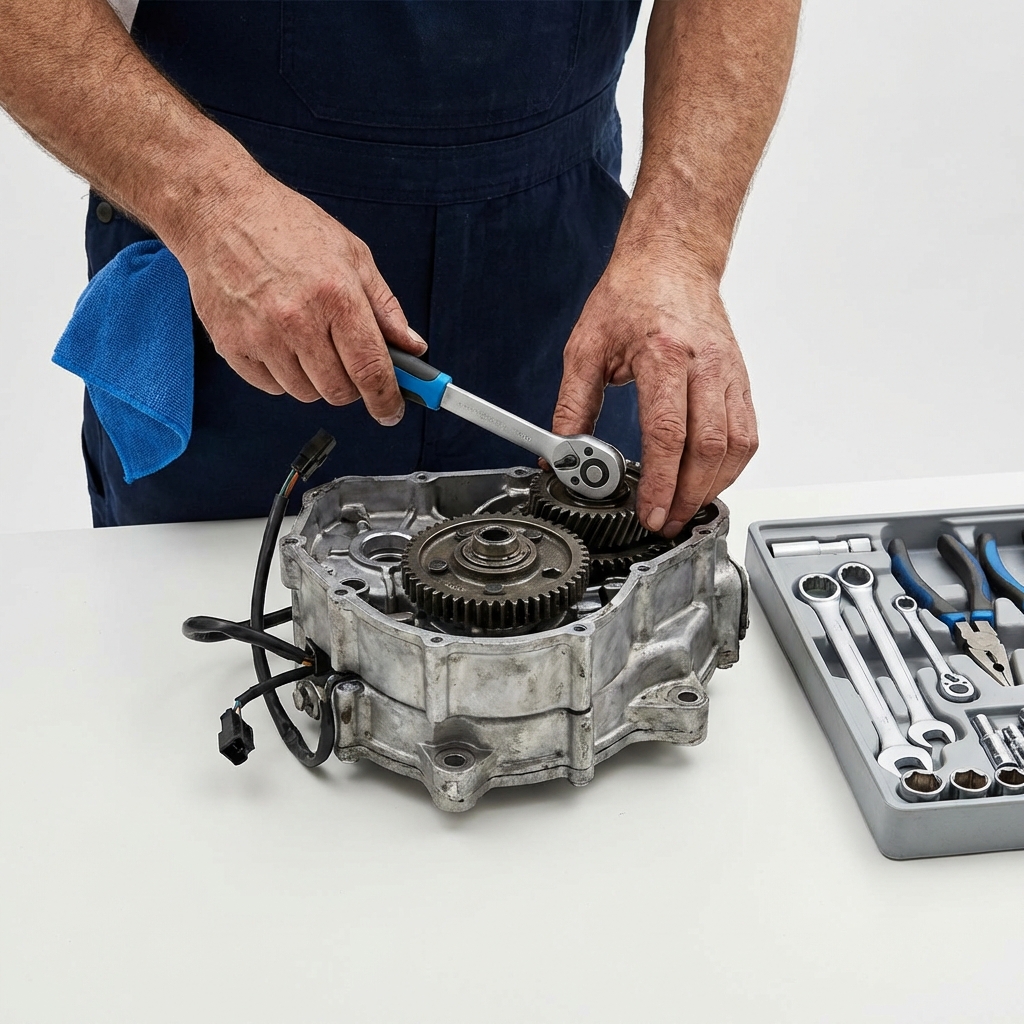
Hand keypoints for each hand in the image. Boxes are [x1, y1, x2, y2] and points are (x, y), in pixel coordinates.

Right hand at [174, 170, 423, 423]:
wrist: (219, 210)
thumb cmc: (287, 226)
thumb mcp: (352, 255)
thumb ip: (385, 307)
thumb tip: (412, 347)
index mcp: (336, 295)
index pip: (370, 369)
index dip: (386, 400)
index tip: (391, 412)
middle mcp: (298, 320)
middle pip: (338, 390)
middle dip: (351, 386)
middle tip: (347, 363)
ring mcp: (261, 335)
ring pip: (304, 393)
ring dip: (314, 380)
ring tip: (308, 340)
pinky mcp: (231, 345)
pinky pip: (271, 387)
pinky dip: (282, 376)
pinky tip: (280, 342)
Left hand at [552, 242, 757, 537]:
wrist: (671, 259)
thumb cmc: (631, 295)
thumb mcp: (586, 348)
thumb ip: (573, 406)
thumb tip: (561, 453)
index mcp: (664, 356)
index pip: (669, 434)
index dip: (662, 482)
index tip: (651, 511)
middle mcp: (705, 366)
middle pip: (709, 448)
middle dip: (689, 496)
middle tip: (668, 521)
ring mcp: (729, 373)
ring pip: (737, 445)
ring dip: (714, 487)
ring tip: (687, 509)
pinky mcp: (740, 379)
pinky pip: (747, 432)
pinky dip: (731, 465)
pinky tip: (710, 480)